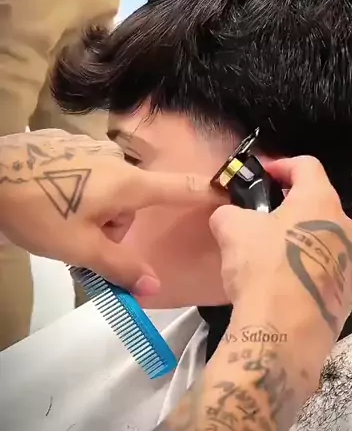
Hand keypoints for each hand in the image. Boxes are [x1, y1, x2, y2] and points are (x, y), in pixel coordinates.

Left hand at [0, 130, 221, 295]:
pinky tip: (50, 194)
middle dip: (116, 222)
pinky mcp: (68, 142)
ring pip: (108, 186)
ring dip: (95, 207)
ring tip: (60, 218)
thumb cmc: (40, 211)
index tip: (231, 192)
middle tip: (84, 239)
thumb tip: (153, 287)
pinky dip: (78, 187)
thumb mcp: (80, 248)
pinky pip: (88, 170)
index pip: (180, 188)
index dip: (208, 192)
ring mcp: (91, 146)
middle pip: (134, 198)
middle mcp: (116, 159)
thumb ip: (119, 267)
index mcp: (127, 183)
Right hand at [209, 156, 351, 338]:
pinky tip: (283, 283)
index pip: (306, 165)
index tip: (263, 174)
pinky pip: (326, 267)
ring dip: (300, 236)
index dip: (281, 164)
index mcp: (321, 201)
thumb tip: (229, 217)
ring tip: (271, 252)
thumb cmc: (263, 267)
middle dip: (290, 204)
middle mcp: (344, 227)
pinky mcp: (348, 293)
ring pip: (324, 237)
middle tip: (262, 215)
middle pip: (318, 202)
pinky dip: (307, 266)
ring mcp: (351, 262)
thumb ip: (229, 212)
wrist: (284, 333)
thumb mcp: (232, 229)